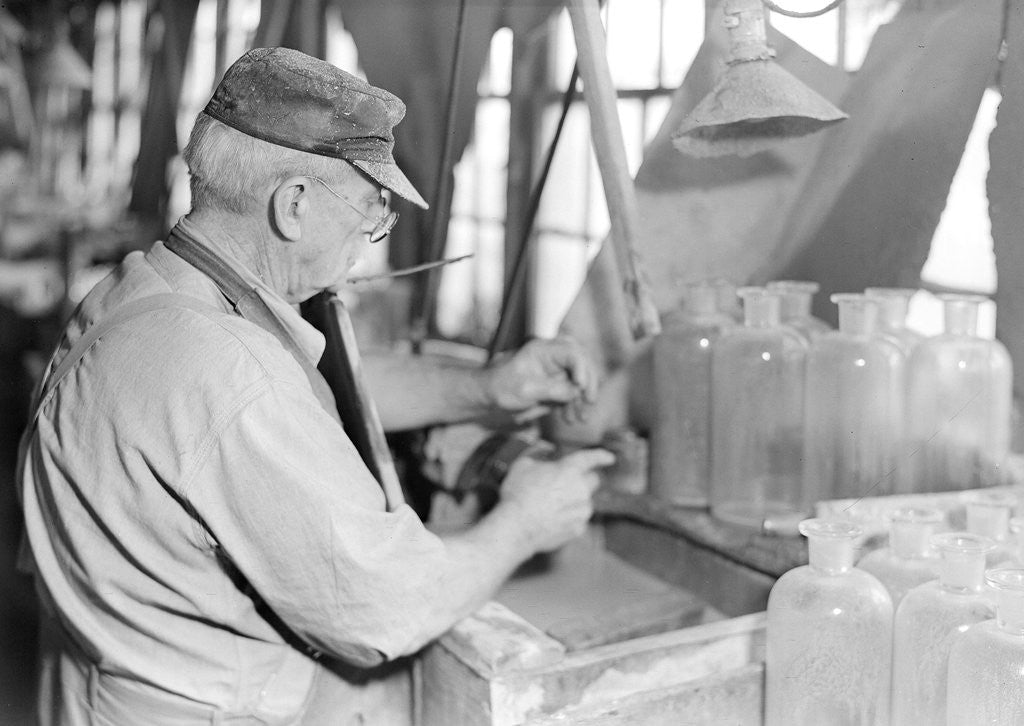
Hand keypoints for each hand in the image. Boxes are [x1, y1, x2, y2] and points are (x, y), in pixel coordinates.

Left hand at [486, 337, 598, 422]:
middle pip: (582, 363)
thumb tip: (576, 392)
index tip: (581, 387)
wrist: (489, 396)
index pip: (572, 352)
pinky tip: (570, 418)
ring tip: (580, 418)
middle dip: (588, 383)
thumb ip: (553, 389)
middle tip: (589, 401)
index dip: (582, 368)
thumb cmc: (502, 387)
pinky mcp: (556, 383)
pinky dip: (573, 404)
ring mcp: (556, 369)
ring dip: (581, 399)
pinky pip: (571, 391)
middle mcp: (553, 356)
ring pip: (579, 379)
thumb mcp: (526, 389)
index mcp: (544, 350)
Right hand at [498, 448, 614, 552]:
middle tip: (566, 484)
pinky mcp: (578, 529)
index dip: (601, 456)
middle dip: (584, 480)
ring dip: (574, 501)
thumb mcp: (522, 465)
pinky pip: (578, 520)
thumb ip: (537, 455)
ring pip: (585, 502)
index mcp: (569, 470)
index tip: (609, 458)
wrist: (517, 527)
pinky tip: (552, 520)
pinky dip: (569, 519)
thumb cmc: (519, 494)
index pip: (591, 458)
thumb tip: (544, 453)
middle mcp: (582, 489)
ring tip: (552, 506)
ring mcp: (582, 511)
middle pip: (593, 481)